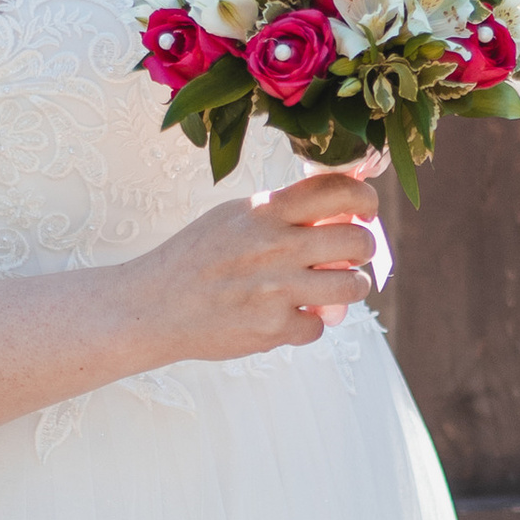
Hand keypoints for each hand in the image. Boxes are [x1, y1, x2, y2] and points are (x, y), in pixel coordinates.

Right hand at [129, 169, 378, 365]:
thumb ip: (283, 212)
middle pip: (357, 240)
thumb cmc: (196, 258)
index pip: (337, 190)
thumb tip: (342, 212)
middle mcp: (275, 246)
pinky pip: (320, 326)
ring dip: (350, 289)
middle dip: (364, 249)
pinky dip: (308, 325)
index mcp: (265, 211)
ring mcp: (277, 289)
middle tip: (352, 255)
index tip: (366, 210)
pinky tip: (287, 317)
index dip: (365, 198)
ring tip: (332, 290)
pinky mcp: (273, 329)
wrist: (153, 306)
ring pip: (353, 287)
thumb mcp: (234, 218)